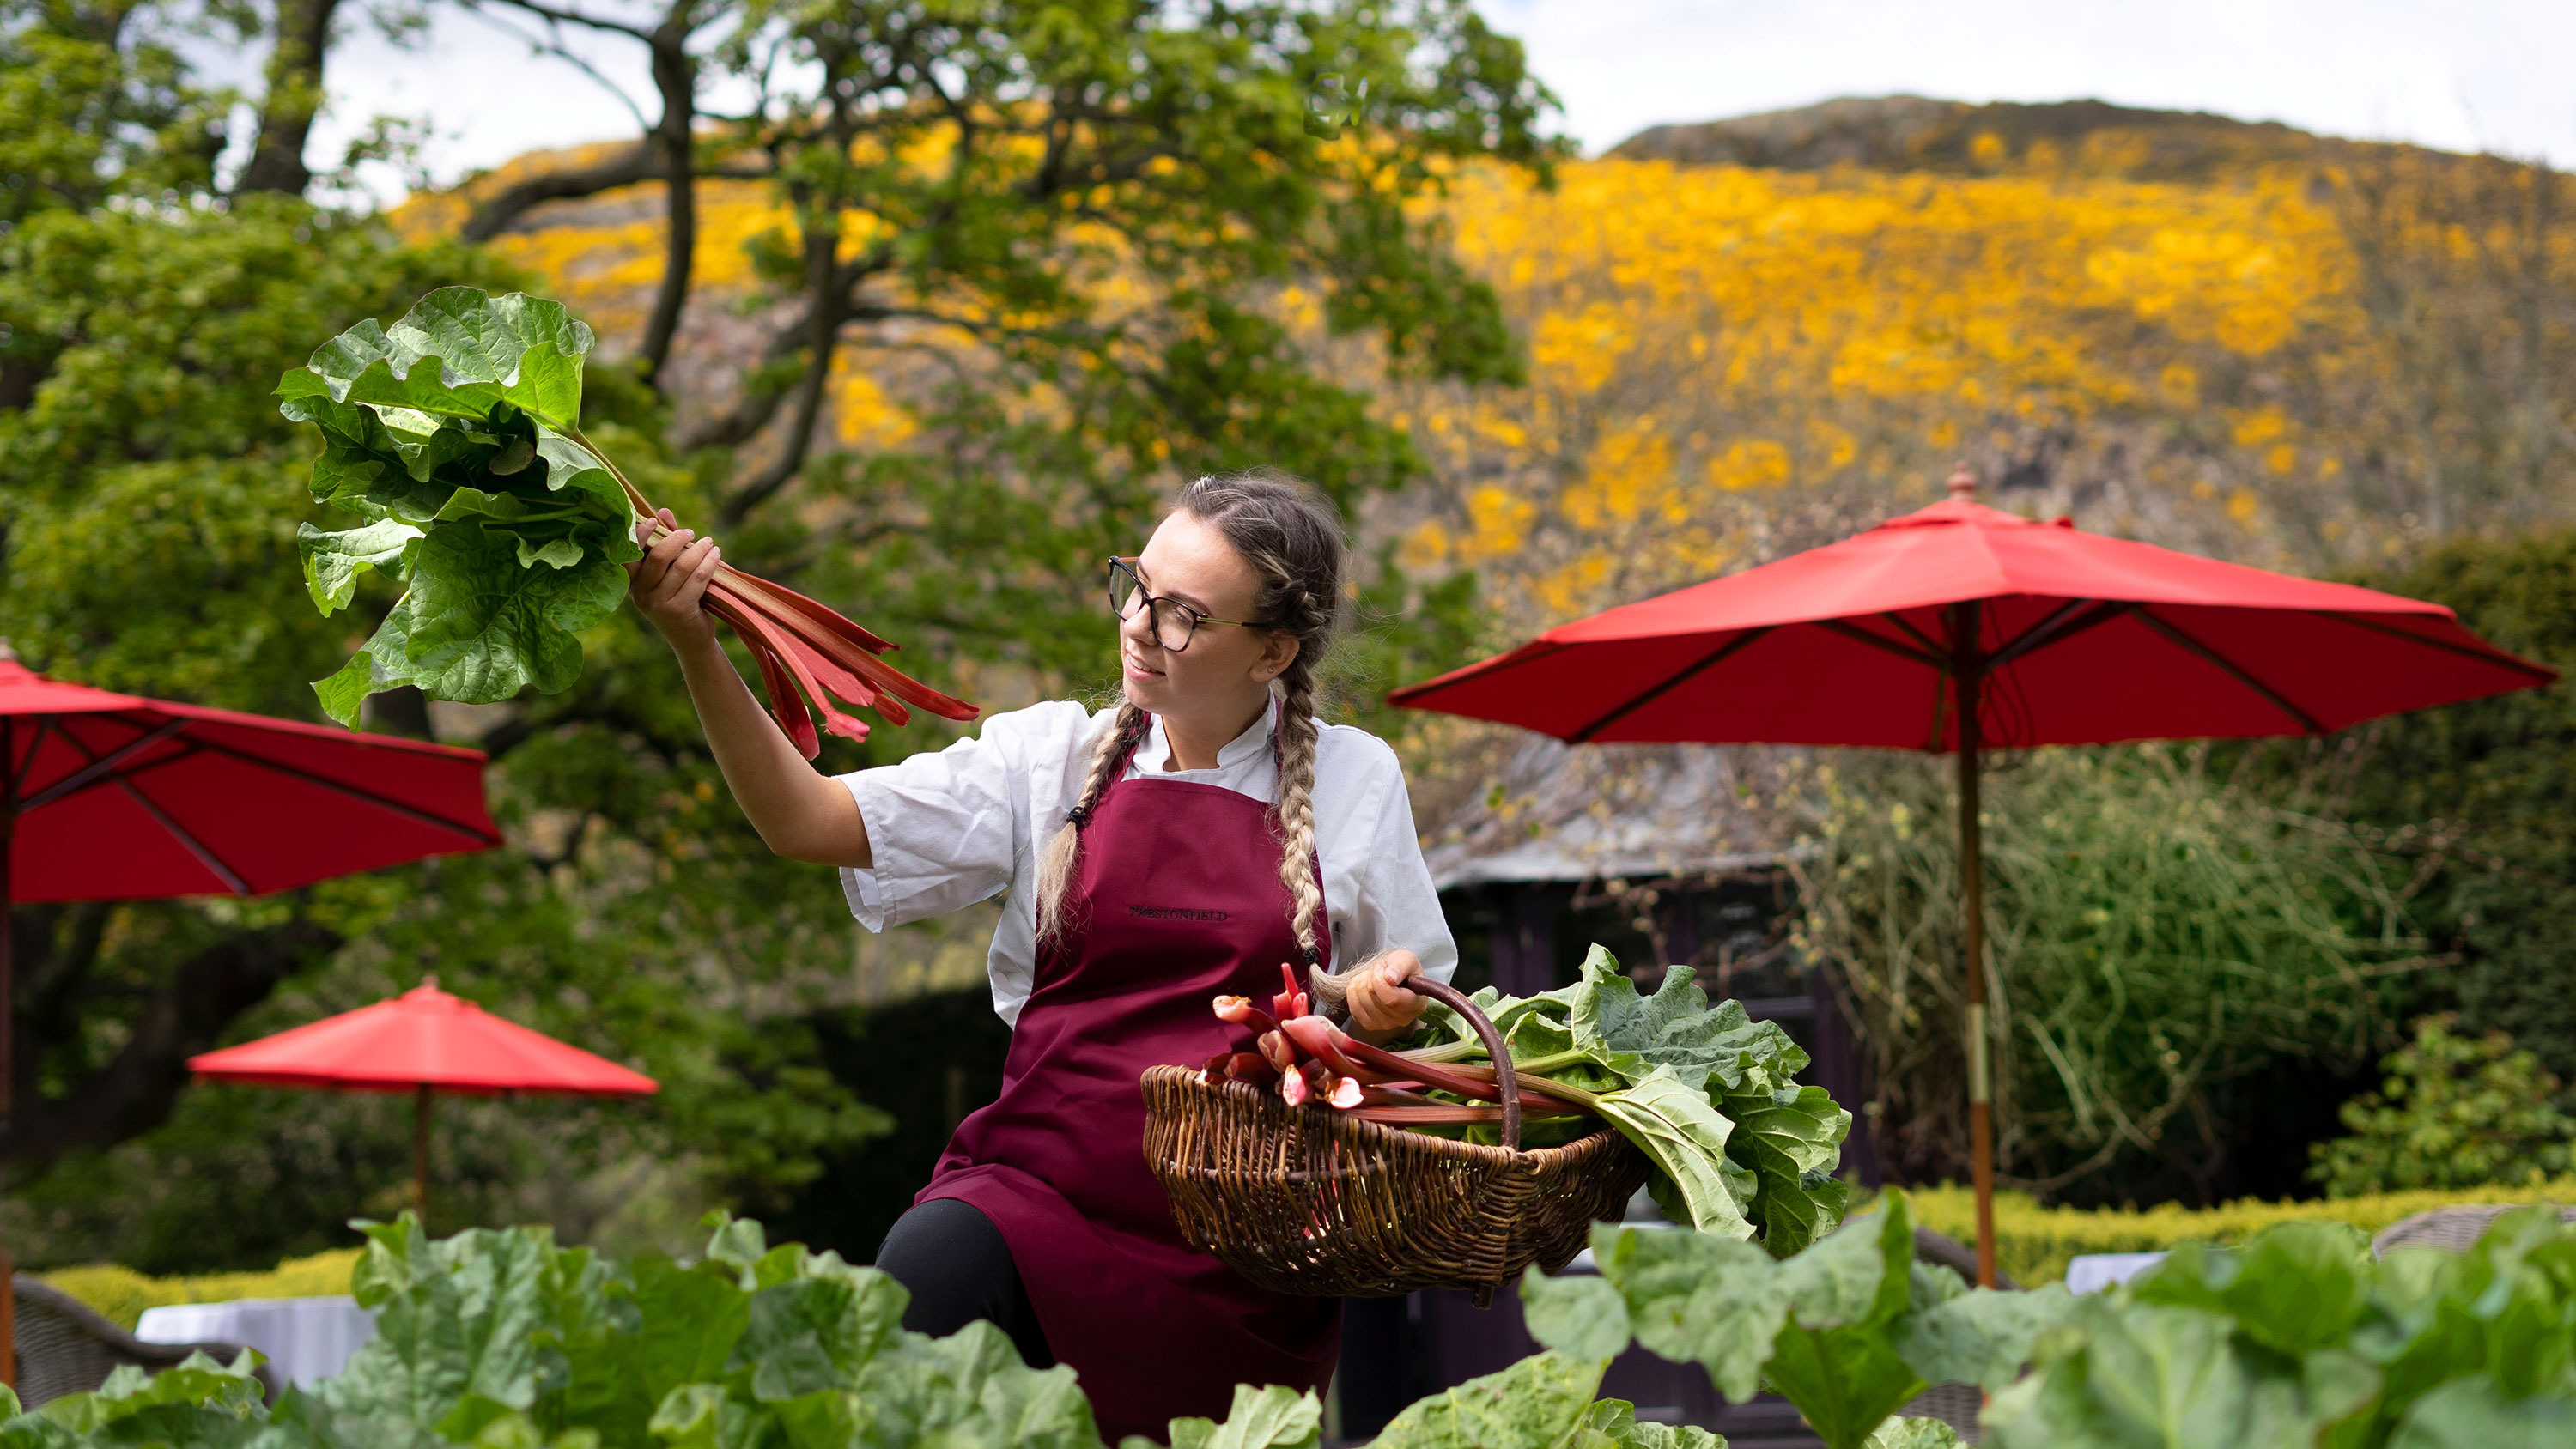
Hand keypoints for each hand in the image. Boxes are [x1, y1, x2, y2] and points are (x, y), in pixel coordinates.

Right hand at [628, 508, 722, 651]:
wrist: (690, 640)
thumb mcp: (668, 574)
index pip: (627, 555)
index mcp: (631, 584)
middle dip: (677, 539)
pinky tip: (717, 556)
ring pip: (681, 566)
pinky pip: (697, 579)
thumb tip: (663, 511)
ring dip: (698, 549)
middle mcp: (640, 595)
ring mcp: (658, 604)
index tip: (653, 520)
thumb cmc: (678, 600)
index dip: (639, 534)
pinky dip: (709, 563)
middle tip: (690, 532)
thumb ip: (665, 543)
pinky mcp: (679, 611)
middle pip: (658, 556)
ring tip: (710, 543)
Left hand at [1345, 950, 1427, 1037]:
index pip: (1391, 998)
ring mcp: (1383, 1024)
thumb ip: (1400, 967)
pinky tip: (1366, 987)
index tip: (1383, 967)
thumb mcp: (1407, 959)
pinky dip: (1354, 990)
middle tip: (1381, 972)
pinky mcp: (1368, 1024)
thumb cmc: (1404, 972)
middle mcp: (1401, 1019)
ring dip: (1362, 981)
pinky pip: (1351, 1003)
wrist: (1396, 981)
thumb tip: (1390, 978)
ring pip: (1360, 997)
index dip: (1380, 978)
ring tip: (1375, 979)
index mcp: (1415, 1005)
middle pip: (1372, 995)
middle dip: (1371, 976)